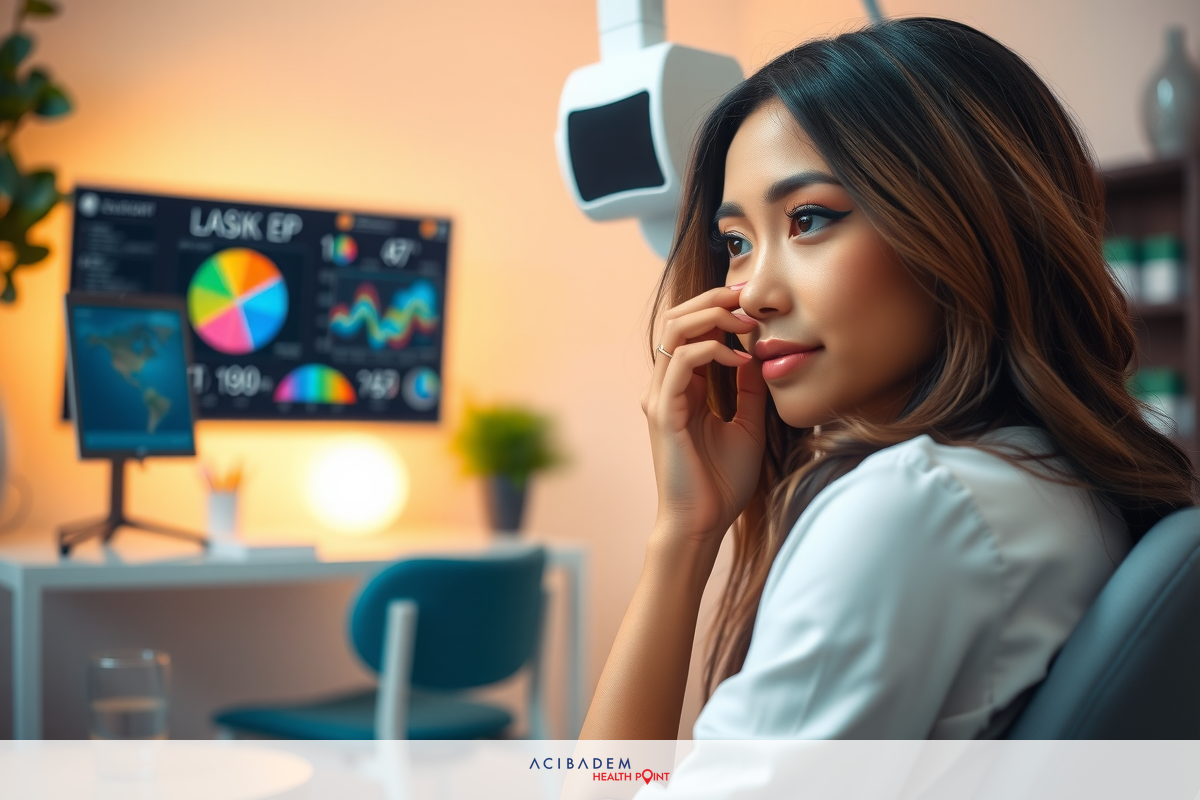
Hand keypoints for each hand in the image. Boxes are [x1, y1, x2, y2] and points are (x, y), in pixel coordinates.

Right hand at [642, 284, 767, 550]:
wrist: (704, 522)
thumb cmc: (723, 482)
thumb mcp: (747, 424)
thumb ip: (748, 390)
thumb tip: (757, 355)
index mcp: (682, 387)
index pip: (690, 328)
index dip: (718, 306)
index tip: (753, 301)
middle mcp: (664, 386)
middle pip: (677, 318)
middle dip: (714, 299)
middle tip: (749, 298)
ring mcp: (660, 397)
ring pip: (674, 331)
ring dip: (712, 317)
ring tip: (745, 322)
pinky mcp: (663, 412)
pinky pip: (681, 363)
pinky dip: (712, 351)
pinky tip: (740, 360)